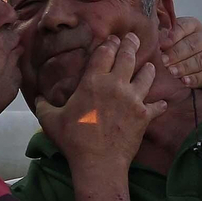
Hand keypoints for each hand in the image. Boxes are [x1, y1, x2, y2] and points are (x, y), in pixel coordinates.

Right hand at [34, 33, 165, 166]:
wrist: (98, 162)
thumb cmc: (73, 139)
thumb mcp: (51, 120)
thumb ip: (44, 105)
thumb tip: (38, 99)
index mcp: (93, 81)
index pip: (104, 53)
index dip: (109, 43)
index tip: (113, 39)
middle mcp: (116, 85)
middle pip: (127, 57)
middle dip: (130, 44)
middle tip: (133, 38)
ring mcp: (133, 100)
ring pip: (145, 77)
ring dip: (148, 69)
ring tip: (150, 65)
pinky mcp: (144, 116)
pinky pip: (156, 106)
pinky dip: (160, 104)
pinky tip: (163, 103)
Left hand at [159, 16, 201, 88]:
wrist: (197, 75)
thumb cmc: (178, 56)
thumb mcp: (170, 45)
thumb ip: (162, 39)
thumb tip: (152, 35)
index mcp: (194, 26)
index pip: (184, 27)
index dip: (172, 35)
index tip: (161, 44)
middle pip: (192, 44)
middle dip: (176, 53)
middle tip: (163, 61)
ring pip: (201, 59)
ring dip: (185, 66)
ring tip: (172, 72)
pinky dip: (196, 78)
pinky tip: (185, 82)